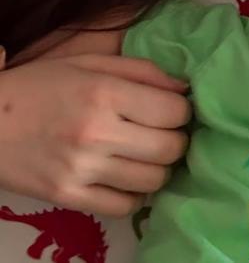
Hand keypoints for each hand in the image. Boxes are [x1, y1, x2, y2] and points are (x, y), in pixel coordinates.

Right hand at [0, 53, 189, 215]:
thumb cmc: (41, 85)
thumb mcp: (90, 62)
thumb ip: (141, 71)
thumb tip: (184, 89)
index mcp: (104, 93)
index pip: (173, 111)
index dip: (183, 110)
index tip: (174, 108)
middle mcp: (96, 133)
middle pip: (169, 148)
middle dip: (177, 139)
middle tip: (166, 132)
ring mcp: (82, 170)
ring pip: (152, 181)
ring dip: (160, 167)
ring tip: (148, 153)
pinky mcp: (68, 197)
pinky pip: (123, 207)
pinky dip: (135, 194)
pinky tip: (128, 175)